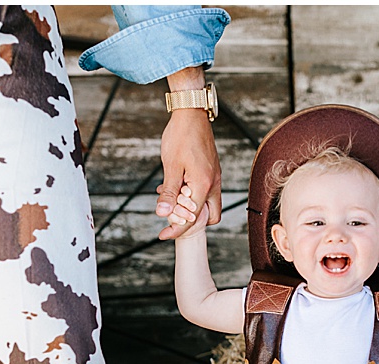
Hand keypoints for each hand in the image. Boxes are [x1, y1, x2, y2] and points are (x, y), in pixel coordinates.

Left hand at [157, 110, 221, 239]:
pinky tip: (175, 186)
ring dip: (189, 207)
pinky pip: (205, 192)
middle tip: (171, 220)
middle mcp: (214, 183)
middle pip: (209, 217)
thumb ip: (169, 193)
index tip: (163, 235)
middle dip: (192, 223)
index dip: (177, 229)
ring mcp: (214, 177)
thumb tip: (163, 214)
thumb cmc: (181, 136)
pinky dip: (191, 195)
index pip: (193, 218)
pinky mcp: (211, 171)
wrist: (191, 114)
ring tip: (168, 200)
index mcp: (204, 184)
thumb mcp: (171, 166)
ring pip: (207, 204)